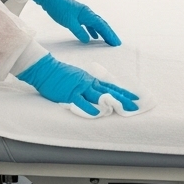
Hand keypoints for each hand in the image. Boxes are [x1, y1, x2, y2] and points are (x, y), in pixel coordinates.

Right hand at [16, 54, 137, 116]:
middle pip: (109, 92)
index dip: (123, 92)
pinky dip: (90, 108)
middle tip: (135, 105)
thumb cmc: (60, 73)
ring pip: (100, 96)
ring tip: (123, 110)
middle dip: (123, 99)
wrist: (47, 69)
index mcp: (90, 80)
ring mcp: (80, 88)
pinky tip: (98, 114)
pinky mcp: (70, 94)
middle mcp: (88, 83)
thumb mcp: (78, 76)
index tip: (135, 97)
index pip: (111, 86)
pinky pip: (82, 102)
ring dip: (112, 103)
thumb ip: (87, 84)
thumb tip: (95, 92)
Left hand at [32, 0, 120, 45]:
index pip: (102, 26)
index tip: (116, 42)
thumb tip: (88, 40)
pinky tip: (94, 37)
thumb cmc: (59, 9)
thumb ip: (79, 31)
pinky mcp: (78, 16)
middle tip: (116, 43)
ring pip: (96, 25)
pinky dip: (93, 31)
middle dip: (110, 34)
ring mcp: (83, 14)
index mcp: (87, 14)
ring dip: (103, 33)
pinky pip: (89, 25)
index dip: (109, 34)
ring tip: (108, 41)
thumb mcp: (69, 22)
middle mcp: (88, 14)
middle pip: (102, 25)